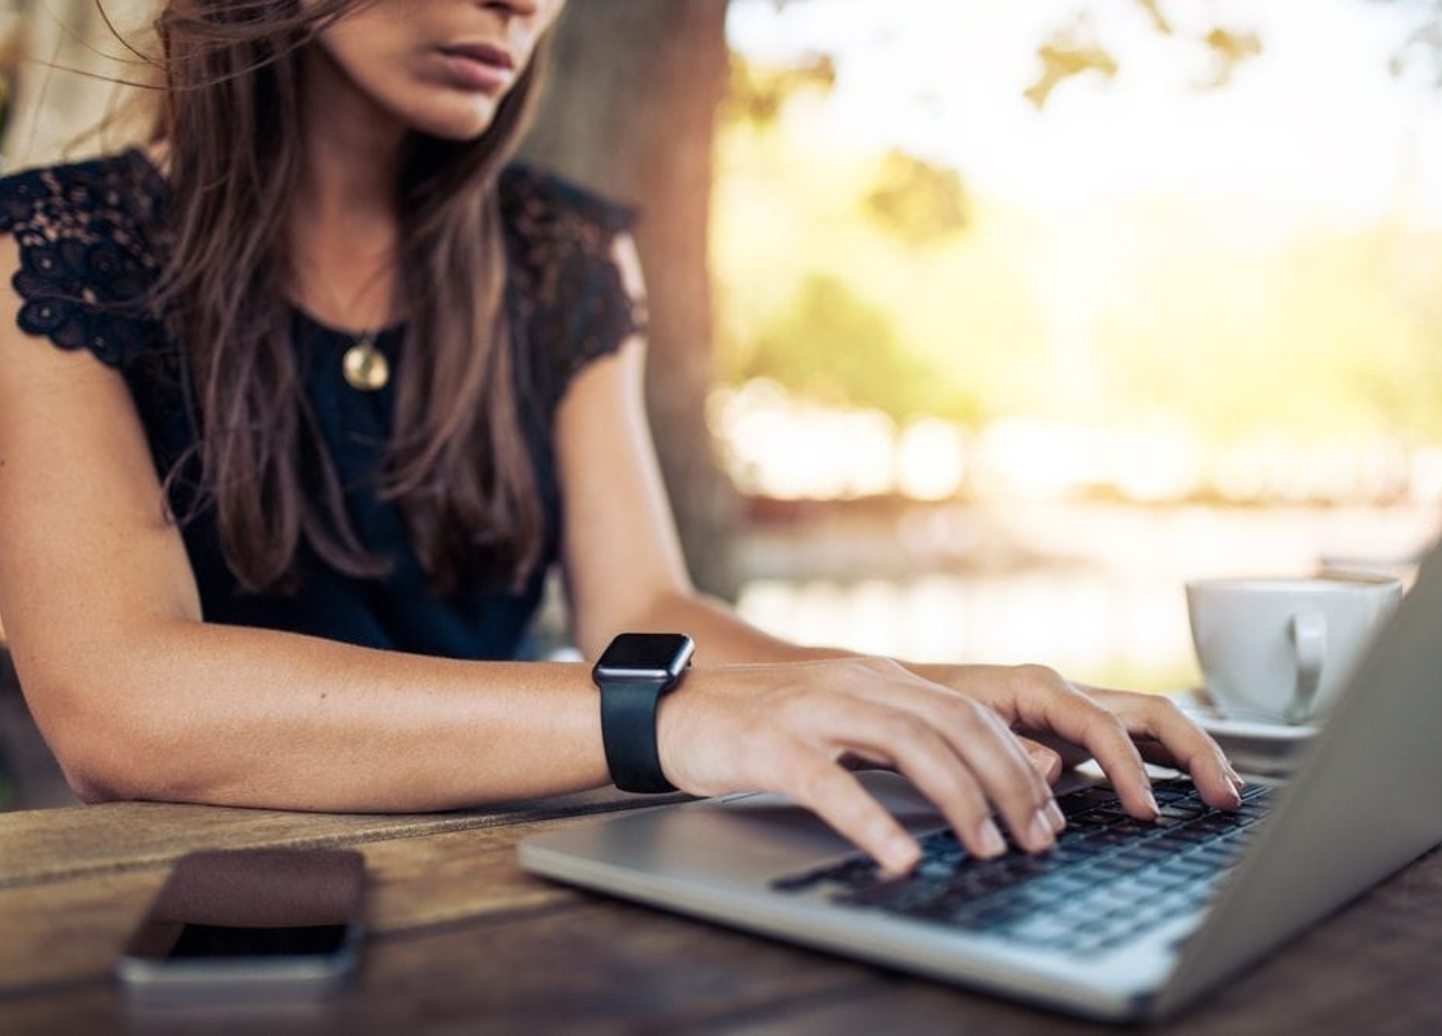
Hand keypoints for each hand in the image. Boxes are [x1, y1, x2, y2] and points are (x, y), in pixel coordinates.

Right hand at [655, 657, 1068, 873]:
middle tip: (1036, 839)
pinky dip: (874, 822)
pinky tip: (900, 857)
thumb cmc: (757, 726)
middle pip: (955, 725)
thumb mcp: (838, 721)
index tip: (1046, 815)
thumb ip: (894, 742)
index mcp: (878, 679)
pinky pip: (833, 785)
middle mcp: (856, 684)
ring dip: (960, 799)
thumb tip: (966, 785)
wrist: (670, 709)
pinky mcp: (772, 744)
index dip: (1017, 764)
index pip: (970, 714)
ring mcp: (814, 709)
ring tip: (987, 848)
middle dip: (1008, 783)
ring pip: (910, 744)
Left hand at [930, 664, 1246, 814]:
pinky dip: (1169, 757)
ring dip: (1194, 753)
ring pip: (1152, 720)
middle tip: (1224, 798)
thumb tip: (1057, 769)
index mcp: (1037, 687)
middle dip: (1194, 753)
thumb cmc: (923, 710)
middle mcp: (1064, 692)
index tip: (1148, 813)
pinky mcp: (1073, 727)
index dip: (1131, 770)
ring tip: (1226, 793)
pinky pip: (1135, 735)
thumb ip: (1008, 749)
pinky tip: (1192, 784)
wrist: (896, 694)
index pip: (1104, 725)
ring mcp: (1073, 707)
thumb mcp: (957, 731)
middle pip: (1150, 712)